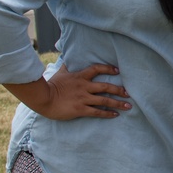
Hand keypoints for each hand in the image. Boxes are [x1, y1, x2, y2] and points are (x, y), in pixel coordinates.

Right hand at [10, 64, 130, 119]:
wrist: (43, 99)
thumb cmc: (51, 86)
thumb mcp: (60, 73)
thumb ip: (67, 66)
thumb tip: (68, 57)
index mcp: (80, 77)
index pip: (97, 69)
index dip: (108, 69)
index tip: (117, 71)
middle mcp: (84, 87)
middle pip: (106, 87)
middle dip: (119, 90)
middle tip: (128, 93)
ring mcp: (83, 99)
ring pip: (104, 100)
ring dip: (118, 103)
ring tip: (128, 106)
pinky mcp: (80, 110)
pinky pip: (97, 112)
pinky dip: (108, 113)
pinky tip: (115, 114)